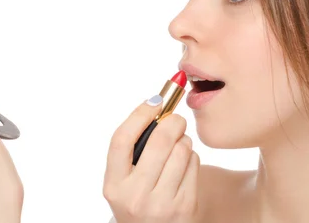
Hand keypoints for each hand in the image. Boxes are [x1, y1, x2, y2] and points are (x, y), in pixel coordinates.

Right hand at [103, 97, 199, 222]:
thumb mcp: (124, 181)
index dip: (140, 114)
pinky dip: (192, 157)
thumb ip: (133, 148)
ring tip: (178, 147)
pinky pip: (194, 163)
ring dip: (183, 140)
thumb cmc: (139, 198)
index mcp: (114, 186)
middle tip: (175, 119)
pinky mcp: (186, 207)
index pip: (122, 139)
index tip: (155, 101)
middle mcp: (135, 196)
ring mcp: (162, 204)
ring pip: (182, 149)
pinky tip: (184, 165)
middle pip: (159, 141)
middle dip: (172, 121)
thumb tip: (157, 102)